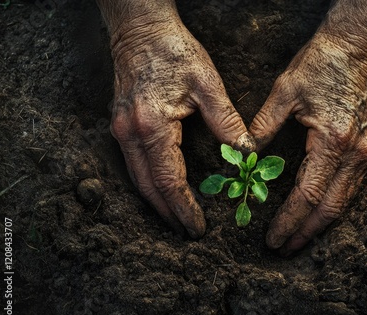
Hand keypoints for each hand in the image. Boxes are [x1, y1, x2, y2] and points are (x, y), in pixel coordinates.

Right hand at [107, 8, 253, 237]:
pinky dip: (147, 183)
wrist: (140, 28)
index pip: (168, 180)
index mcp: (152, 125)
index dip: (183, 206)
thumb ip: (226, 120)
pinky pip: (133, 164)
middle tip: (187, 232)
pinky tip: (160, 190)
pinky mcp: (120, 124)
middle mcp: (130, 133)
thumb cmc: (174, 51)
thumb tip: (246, 151)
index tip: (197, 226)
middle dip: (168, 213)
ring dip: (156, 202)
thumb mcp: (207, 83)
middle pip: (148, 187)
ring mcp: (120, 129)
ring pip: (137, 179)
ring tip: (175, 218)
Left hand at [250, 26, 366, 253]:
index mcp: (333, 140)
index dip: (289, 220)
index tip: (273, 238)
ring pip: (345, 202)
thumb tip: (244, 156)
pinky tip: (319, 213)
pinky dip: (334, 205)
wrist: (358, 47)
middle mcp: (356, 153)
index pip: (308, 194)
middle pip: (330, 208)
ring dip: (321, 224)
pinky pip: (353, 187)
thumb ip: (262, 128)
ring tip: (299, 238)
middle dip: (305, 232)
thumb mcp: (284, 92)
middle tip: (284, 248)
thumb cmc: (321, 65)